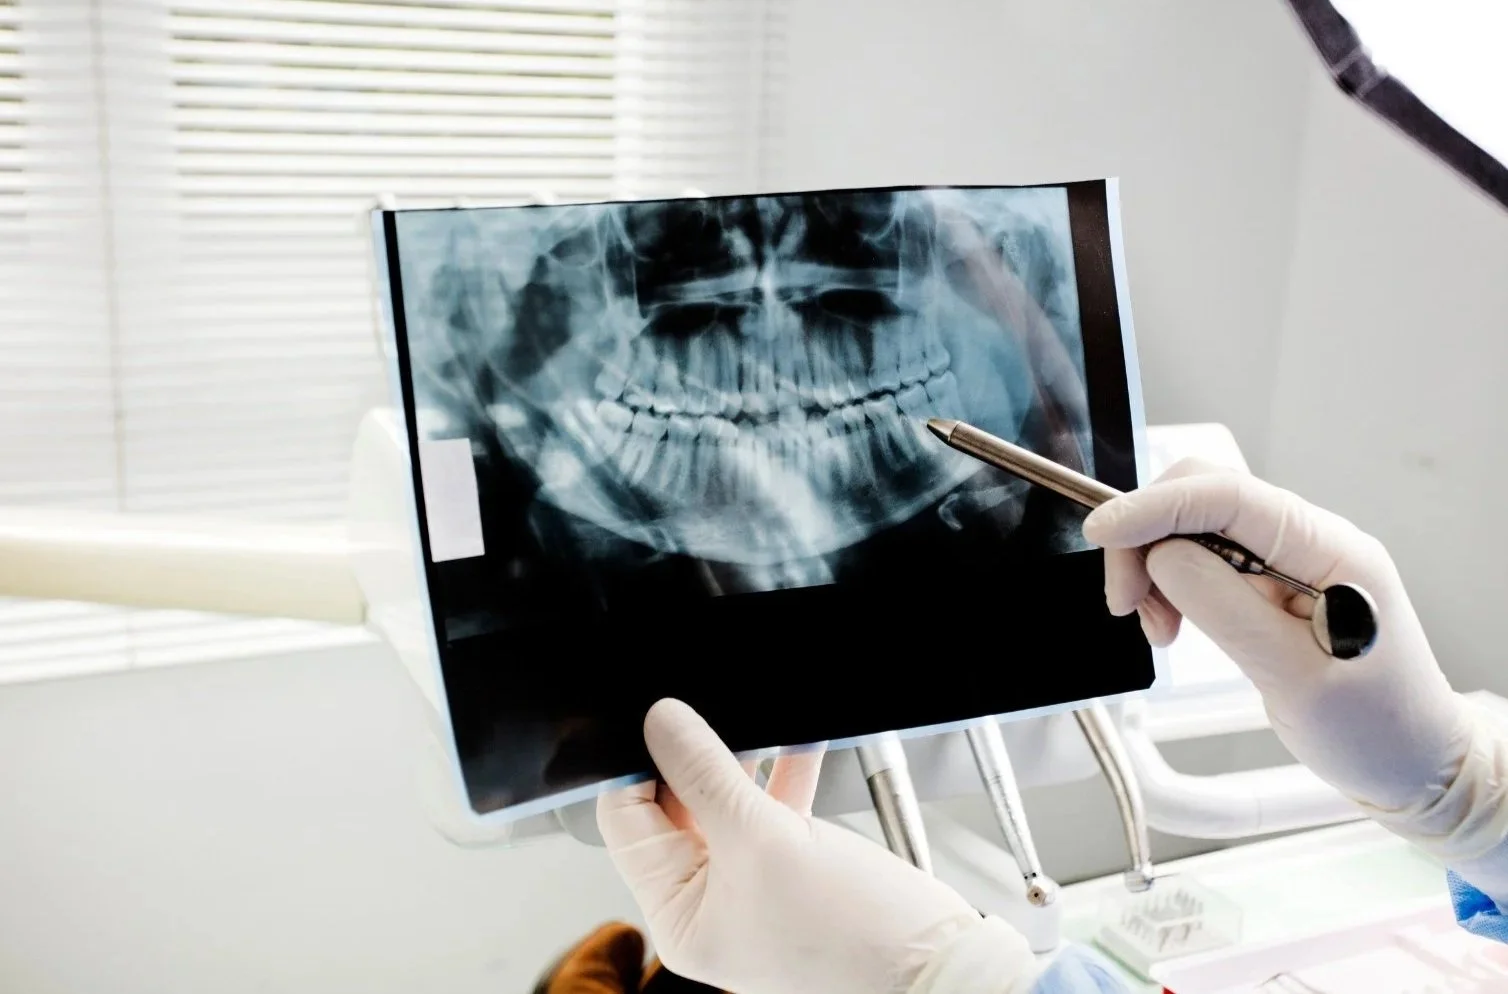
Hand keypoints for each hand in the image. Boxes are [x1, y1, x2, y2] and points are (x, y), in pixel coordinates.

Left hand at [596, 700, 1037, 993]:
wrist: (937, 965)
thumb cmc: (854, 937)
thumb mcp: (764, 839)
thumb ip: (706, 774)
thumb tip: (660, 723)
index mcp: (677, 914)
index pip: (625, 822)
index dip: (639, 765)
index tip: (662, 720)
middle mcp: (706, 903)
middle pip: (674, 806)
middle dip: (698, 758)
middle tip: (717, 719)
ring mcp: (749, 885)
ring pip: (725, 800)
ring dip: (745, 760)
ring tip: (761, 728)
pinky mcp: (791, 868)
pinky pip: (770, 808)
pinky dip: (783, 776)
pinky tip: (799, 747)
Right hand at [1081, 459, 1472, 817]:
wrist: (1411, 763)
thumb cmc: (1375, 730)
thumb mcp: (1294, 677)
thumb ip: (1225, 609)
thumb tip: (1161, 557)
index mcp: (1329, 550)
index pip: (1227, 496)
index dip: (1154, 507)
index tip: (1102, 533)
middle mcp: (1308, 542)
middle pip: (1202, 498)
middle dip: (1147, 537)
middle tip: (1126, 603)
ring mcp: (1288, 561)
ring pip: (1193, 528)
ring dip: (1155, 568)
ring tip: (1158, 629)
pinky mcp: (1268, 586)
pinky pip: (1202, 562)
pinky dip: (1170, 587)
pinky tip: (1172, 626)